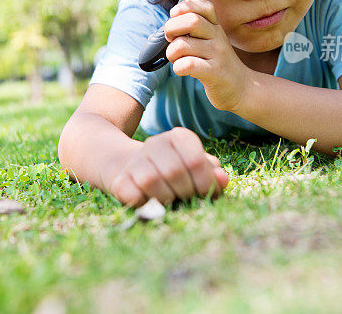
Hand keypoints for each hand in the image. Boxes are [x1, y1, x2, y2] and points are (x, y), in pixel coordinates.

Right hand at [106, 127, 229, 206]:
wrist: (136, 173)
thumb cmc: (177, 174)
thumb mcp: (198, 171)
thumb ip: (213, 175)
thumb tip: (222, 179)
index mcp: (179, 138)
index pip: (196, 161)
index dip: (204, 184)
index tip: (203, 193)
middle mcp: (155, 143)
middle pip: (174, 172)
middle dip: (185, 193)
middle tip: (185, 198)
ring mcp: (134, 160)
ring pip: (151, 181)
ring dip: (165, 199)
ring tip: (169, 199)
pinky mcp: (119, 179)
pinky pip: (133, 195)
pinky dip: (144, 204)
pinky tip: (150, 200)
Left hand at [164, 0, 250, 112]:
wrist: (242, 88)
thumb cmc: (217, 64)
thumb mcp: (211, 41)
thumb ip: (195, 29)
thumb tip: (169, 25)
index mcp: (216, 27)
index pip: (204, 6)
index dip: (184, 8)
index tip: (176, 18)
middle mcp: (218, 37)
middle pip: (191, 21)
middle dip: (171, 28)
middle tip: (171, 40)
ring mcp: (217, 54)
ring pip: (183, 45)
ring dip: (171, 53)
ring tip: (176, 59)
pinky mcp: (214, 72)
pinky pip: (188, 64)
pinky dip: (178, 67)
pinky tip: (182, 70)